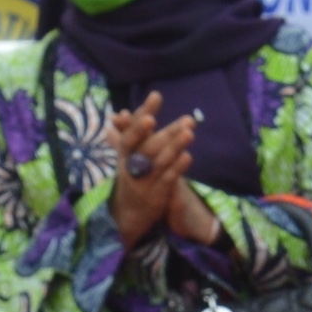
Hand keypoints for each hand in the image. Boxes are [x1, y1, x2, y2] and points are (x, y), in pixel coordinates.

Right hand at [103, 97, 198, 245]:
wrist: (126, 216)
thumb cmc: (130, 179)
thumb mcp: (126, 157)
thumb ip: (125, 135)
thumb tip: (121, 114)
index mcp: (123, 154)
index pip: (132, 129)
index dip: (143, 112)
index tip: (156, 96)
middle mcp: (131, 166)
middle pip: (148, 145)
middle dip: (164, 131)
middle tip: (183, 118)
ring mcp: (142, 181)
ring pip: (159, 162)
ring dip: (174, 146)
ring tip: (190, 132)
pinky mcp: (155, 196)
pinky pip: (166, 180)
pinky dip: (177, 168)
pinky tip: (188, 156)